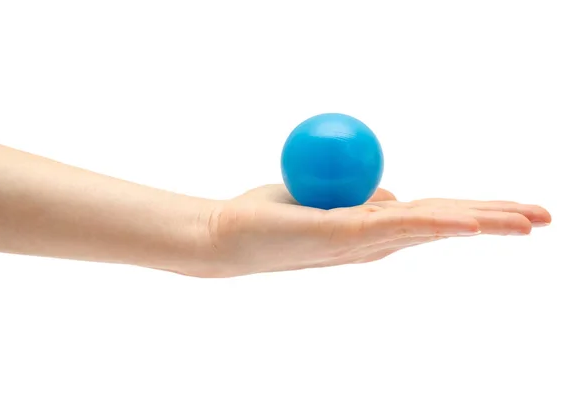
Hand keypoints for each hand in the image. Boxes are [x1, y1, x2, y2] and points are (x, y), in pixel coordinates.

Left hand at [197, 184, 550, 276]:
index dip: (478, 213)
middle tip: (545, 218)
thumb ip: (364, 200)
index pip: (437, 218)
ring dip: (483, 222)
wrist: (228, 234)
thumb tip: (394, 195)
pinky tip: (472, 222)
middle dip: (496, 222)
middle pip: (447, 225)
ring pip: (435, 226)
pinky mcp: (348, 235)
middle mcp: (378, 242)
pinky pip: (400, 222)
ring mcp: (366, 242)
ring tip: (530, 221)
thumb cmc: (271, 215)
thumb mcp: (327, 200)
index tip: (517, 213)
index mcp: (375, 232)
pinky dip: (438, 220)